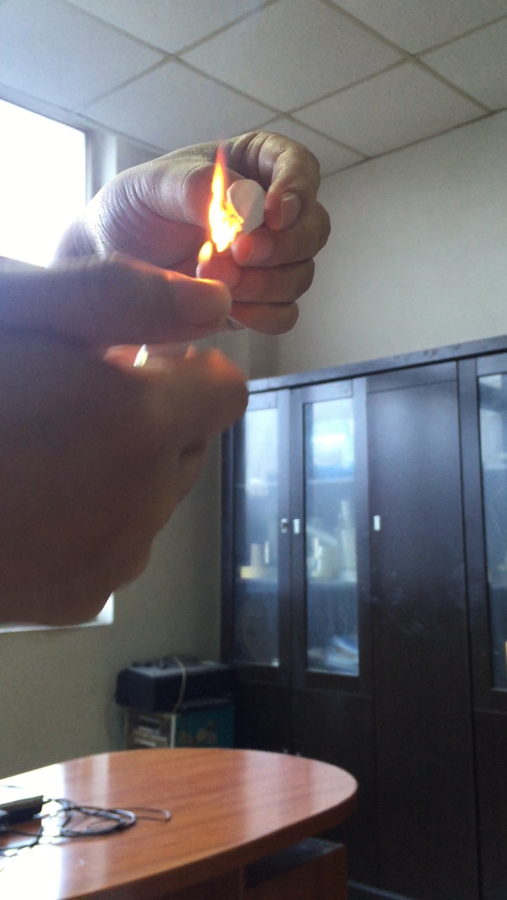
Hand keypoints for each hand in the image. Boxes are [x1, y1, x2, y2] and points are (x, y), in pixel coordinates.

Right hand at [0, 256, 246, 624]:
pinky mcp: (78, 600)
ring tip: (46, 446)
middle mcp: (145, 502)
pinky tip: (31, 499)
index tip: (138, 356)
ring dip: (124, 467)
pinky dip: (96, 519)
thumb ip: (127, 298)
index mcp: (141, 424)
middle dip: (155, 415)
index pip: (225, 388)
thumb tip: (214, 302)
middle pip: (191, 445)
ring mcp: (114, 560)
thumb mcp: (17, 312)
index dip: (188, 365)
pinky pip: (117, 545)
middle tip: (77, 395)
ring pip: (155, 497)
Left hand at [55, 132, 330, 334]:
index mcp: (254, 166)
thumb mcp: (152, 186)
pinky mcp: (259, 302)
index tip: (275, 212)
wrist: (110, 263)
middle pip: (313, 227)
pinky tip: (230, 309)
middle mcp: (272, 214)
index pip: (300, 168)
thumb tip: (245, 204)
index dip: (297, 190)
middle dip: (281, 246)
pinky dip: (263, 315)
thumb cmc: (133, 211)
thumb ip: (197, 188)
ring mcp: (269, 261)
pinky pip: (285, 314)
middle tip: (238, 252)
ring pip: (301, 273)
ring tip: (213, 277)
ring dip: (264, 283)